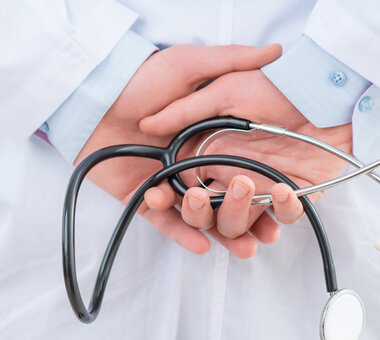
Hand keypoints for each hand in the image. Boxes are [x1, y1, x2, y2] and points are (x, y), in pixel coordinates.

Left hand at [75, 44, 281, 255]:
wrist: (91, 98)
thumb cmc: (140, 80)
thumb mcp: (188, 65)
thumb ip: (230, 60)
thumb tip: (274, 52)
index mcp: (209, 140)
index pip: (243, 171)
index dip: (268, 191)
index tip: (288, 206)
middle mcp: (191, 165)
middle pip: (225, 201)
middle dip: (248, 220)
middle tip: (264, 234)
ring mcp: (168, 183)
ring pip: (200, 216)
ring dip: (221, 232)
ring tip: (242, 247)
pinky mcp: (141, 197)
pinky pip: (164, 222)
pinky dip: (182, 234)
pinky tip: (202, 245)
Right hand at [140, 70, 351, 257]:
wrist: (328, 91)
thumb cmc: (275, 85)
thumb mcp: (224, 90)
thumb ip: (185, 110)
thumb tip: (147, 125)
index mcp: (212, 153)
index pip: (182, 187)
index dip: (167, 198)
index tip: (157, 198)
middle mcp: (233, 174)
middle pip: (206, 214)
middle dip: (199, 213)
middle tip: (200, 199)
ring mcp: (263, 187)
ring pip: (240, 223)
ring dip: (237, 216)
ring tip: (245, 189)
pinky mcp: (293, 193)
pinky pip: (284, 217)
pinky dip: (282, 210)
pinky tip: (282, 191)